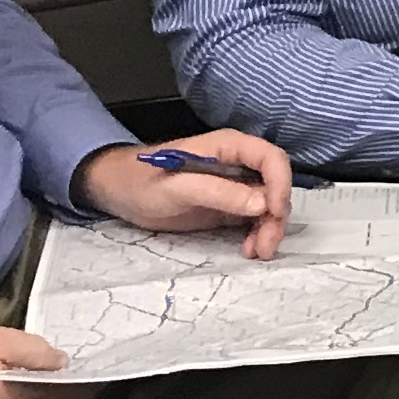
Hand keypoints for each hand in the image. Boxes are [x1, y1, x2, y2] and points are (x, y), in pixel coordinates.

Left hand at [72, 130, 293, 259]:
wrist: (117, 190)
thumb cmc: (140, 182)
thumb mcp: (176, 188)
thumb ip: (218, 192)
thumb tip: (262, 204)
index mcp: (228, 147)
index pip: (272, 159)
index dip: (281, 185)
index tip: (273, 214)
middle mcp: (238, 164)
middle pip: (275, 186)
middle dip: (276, 216)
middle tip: (264, 246)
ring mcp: (236, 185)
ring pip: (269, 205)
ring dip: (269, 229)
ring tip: (255, 251)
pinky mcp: (230, 205)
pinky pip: (256, 218)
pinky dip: (258, 234)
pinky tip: (248, 248)